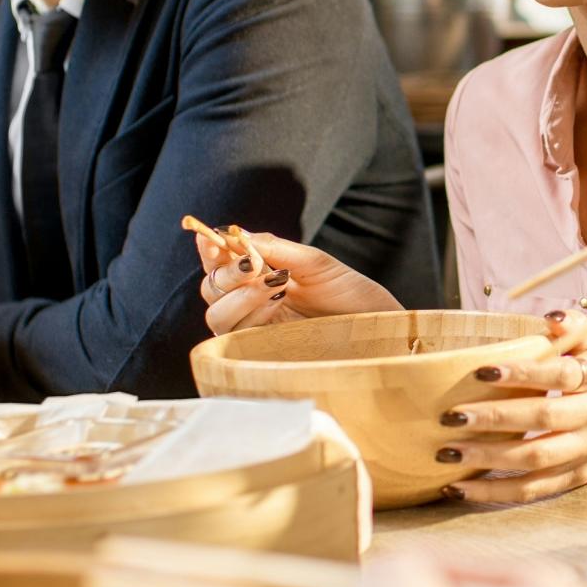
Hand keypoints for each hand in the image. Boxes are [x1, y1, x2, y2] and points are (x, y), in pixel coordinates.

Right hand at [196, 229, 399, 335]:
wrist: (377, 325)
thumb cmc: (348, 293)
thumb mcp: (313, 263)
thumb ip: (274, 249)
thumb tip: (236, 233)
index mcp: (259, 277)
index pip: (219, 264)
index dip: (209, 251)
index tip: (211, 239)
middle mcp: (251, 304)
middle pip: (210, 291)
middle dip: (225, 274)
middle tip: (253, 266)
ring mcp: (256, 330)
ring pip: (217, 316)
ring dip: (240, 296)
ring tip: (276, 286)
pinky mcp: (264, 353)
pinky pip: (237, 339)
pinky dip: (252, 317)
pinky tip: (277, 305)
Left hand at [437, 321, 586, 501]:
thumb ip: (575, 328)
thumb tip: (549, 316)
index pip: (562, 374)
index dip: (524, 373)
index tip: (482, 372)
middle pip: (545, 418)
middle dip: (496, 418)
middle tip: (452, 416)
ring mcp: (586, 452)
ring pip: (536, 460)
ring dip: (489, 458)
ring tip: (447, 453)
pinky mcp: (574, 480)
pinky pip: (533, 491)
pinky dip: (495, 493)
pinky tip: (459, 488)